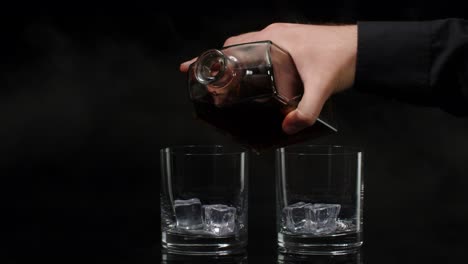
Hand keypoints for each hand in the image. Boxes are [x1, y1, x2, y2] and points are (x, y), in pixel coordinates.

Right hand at [180, 23, 356, 133]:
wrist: (363, 49)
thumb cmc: (342, 56)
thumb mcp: (321, 86)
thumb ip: (306, 110)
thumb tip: (287, 127)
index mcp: (273, 37)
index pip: (233, 45)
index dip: (211, 57)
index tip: (193, 66)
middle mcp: (274, 36)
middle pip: (236, 49)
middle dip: (220, 67)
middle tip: (211, 88)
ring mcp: (282, 40)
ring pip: (248, 52)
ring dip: (235, 67)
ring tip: (227, 89)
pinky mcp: (290, 47)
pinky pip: (261, 54)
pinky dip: (250, 66)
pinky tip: (253, 84)